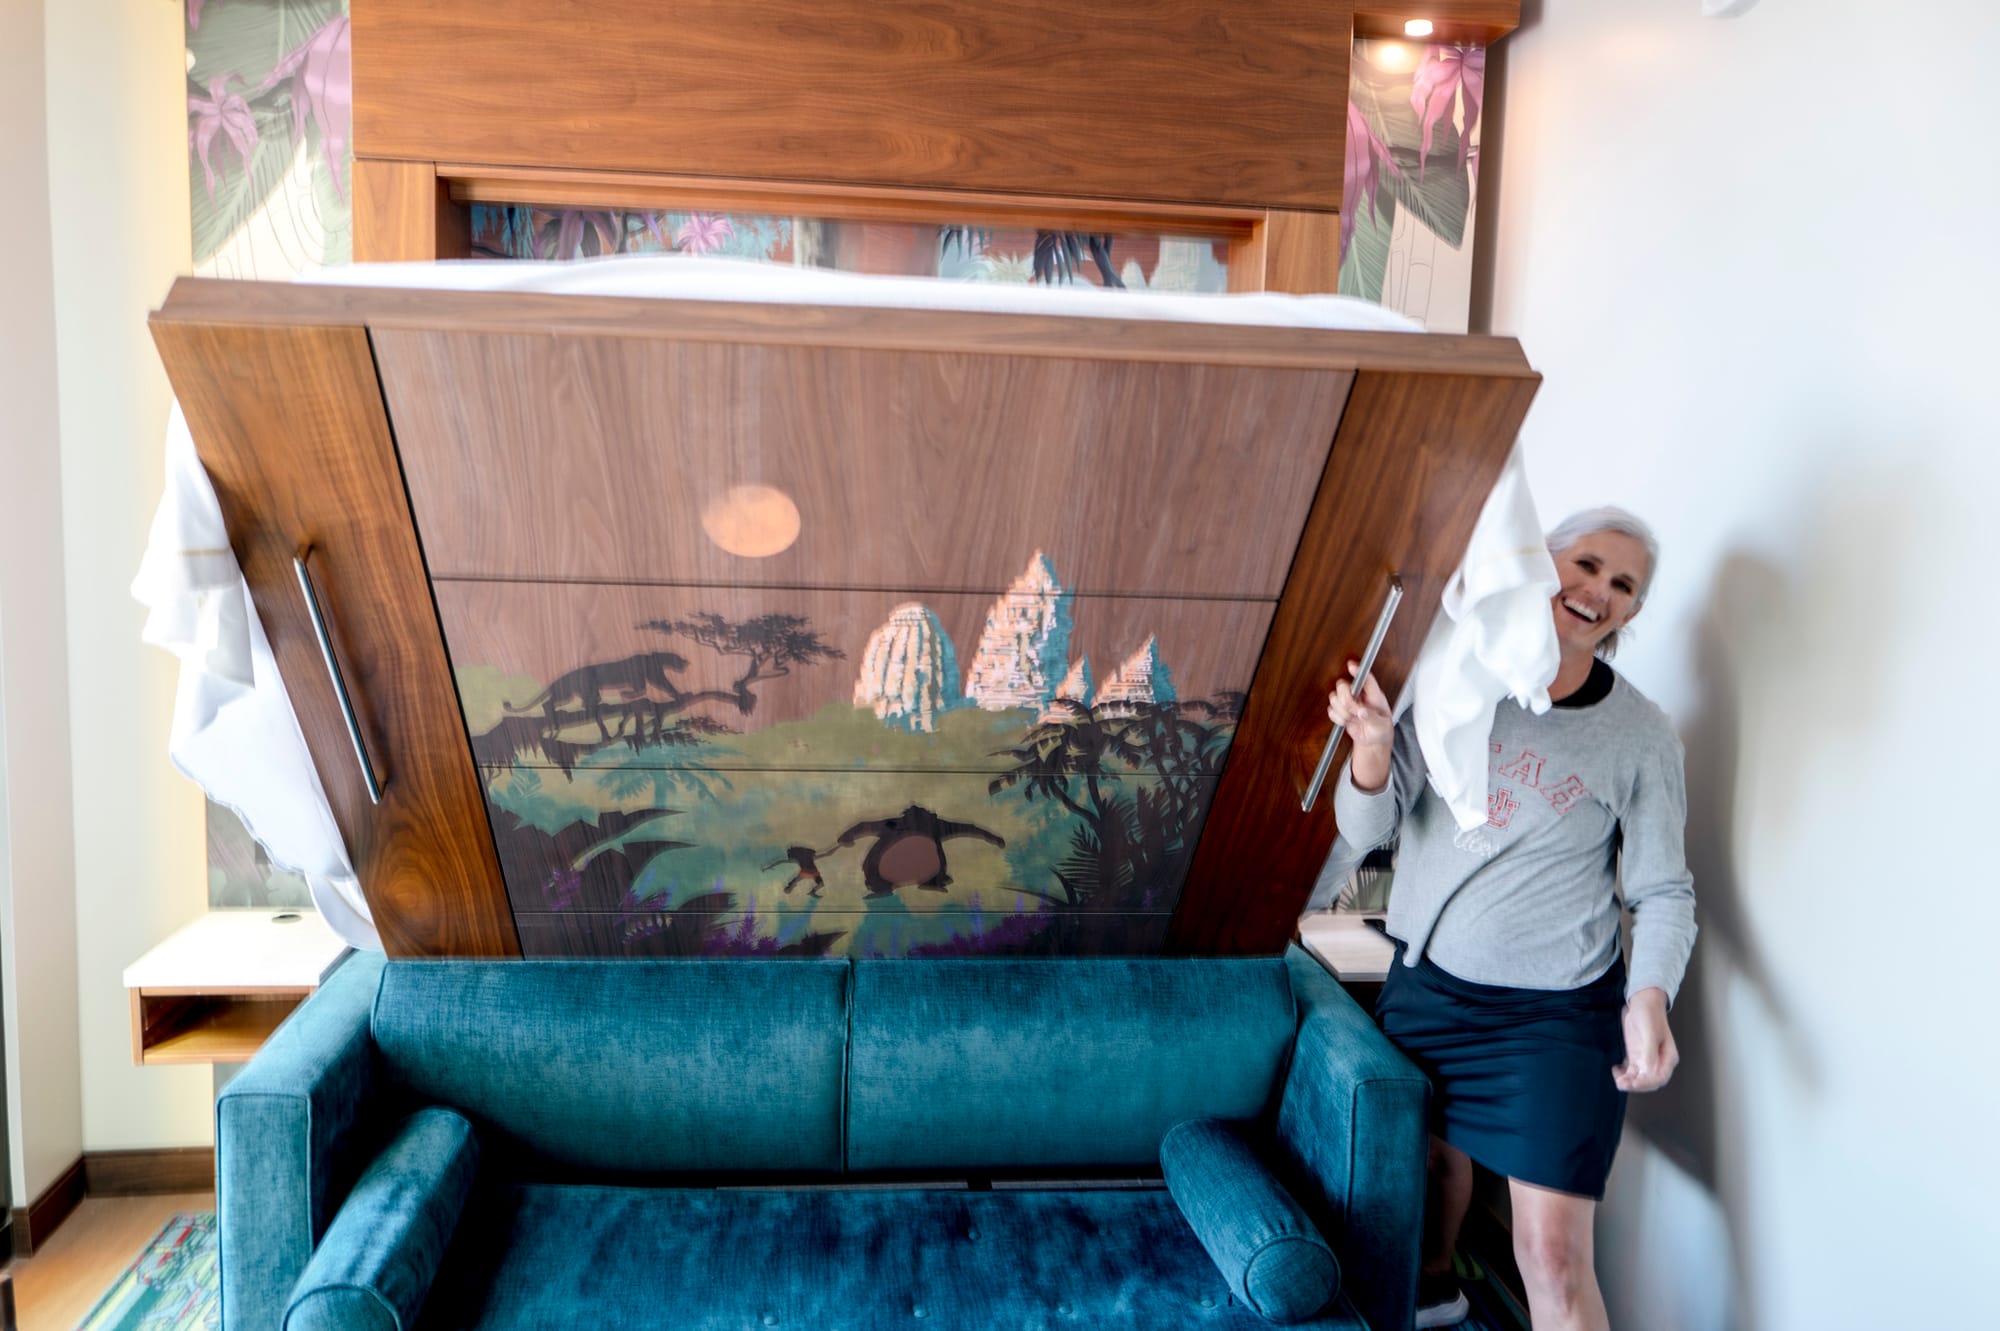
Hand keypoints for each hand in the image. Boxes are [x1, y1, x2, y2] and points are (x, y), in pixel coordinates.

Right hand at [1327, 659, 1393, 791]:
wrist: (1373, 741)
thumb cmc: (1381, 730)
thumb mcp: (1381, 726)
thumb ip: (1372, 718)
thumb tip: (1362, 712)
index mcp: (1374, 695)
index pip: (1366, 679)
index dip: (1358, 671)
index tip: (1351, 666)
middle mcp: (1360, 695)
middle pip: (1343, 686)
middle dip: (1346, 701)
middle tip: (1355, 711)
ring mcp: (1349, 702)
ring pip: (1335, 698)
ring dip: (1342, 712)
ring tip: (1353, 719)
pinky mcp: (1340, 711)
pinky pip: (1331, 711)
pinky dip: (1337, 718)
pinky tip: (1347, 722)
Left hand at [1613, 987, 1678, 1091]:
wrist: (1642, 1001)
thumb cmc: (1650, 1014)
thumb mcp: (1649, 1033)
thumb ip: (1649, 1052)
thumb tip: (1648, 1070)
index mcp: (1668, 1057)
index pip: (1660, 1078)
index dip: (1647, 1083)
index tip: (1634, 1082)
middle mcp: (1658, 1061)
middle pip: (1649, 1081)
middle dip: (1636, 1085)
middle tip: (1622, 1083)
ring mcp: (1646, 1059)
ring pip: (1639, 1078)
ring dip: (1628, 1081)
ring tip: (1617, 1079)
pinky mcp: (1636, 1055)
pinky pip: (1631, 1071)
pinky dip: (1623, 1074)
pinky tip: (1616, 1071)